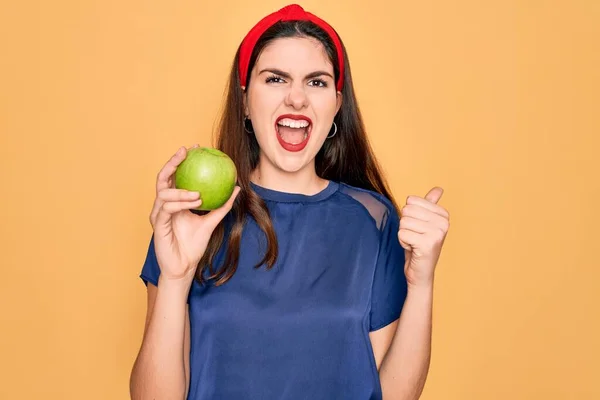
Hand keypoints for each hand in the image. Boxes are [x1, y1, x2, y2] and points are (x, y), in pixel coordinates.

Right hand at [149, 145, 239, 282]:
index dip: (182, 161)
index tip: (196, 148)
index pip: (176, 177)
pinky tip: (193, 201)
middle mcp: (164, 205)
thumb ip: (222, 205)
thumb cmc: (194, 246)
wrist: (185, 267)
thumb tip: (237, 188)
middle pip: (163, 178)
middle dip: (173, 162)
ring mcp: (159, 214)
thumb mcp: (212, 222)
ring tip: (198, 194)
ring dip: (182, 190)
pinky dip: (180, 203)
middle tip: (186, 152)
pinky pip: (167, 208)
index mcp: (174, 202)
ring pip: (164, 192)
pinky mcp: (157, 224)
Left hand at [398, 187, 449, 287]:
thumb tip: (439, 188)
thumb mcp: (425, 222)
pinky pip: (402, 234)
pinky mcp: (428, 244)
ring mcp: (437, 233)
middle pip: (406, 210)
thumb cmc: (419, 245)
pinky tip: (413, 249)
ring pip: (403, 222)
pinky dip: (403, 242)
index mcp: (443, 214)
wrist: (420, 272)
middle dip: (405, 225)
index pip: (411, 201)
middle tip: (415, 237)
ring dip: (404, 234)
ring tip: (414, 243)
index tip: (418, 228)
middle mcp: (444, 223)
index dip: (409, 215)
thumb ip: (430, 204)